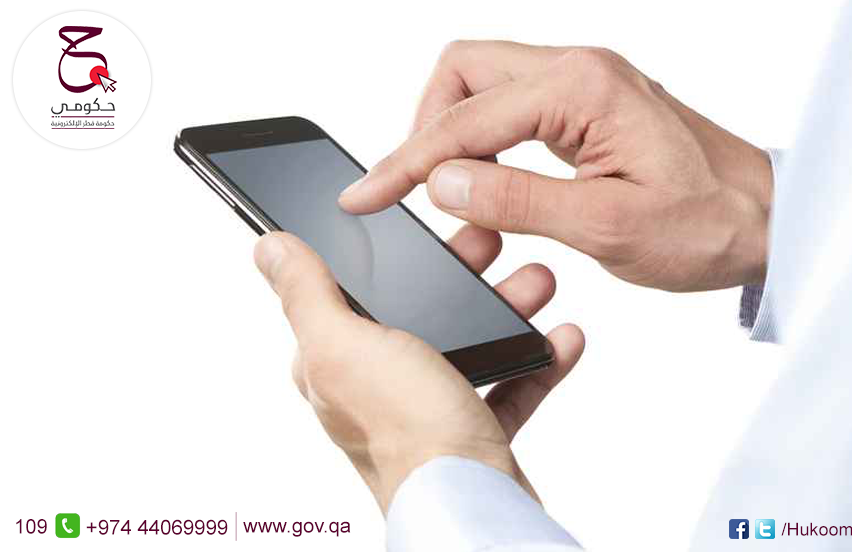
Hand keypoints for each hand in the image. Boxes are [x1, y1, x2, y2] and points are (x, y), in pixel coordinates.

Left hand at [253, 225, 583, 512]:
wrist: (474, 503)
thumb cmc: (407, 432)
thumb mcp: (345, 346)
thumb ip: (308, 293)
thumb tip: (269, 248)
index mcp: (336, 363)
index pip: (353, 291)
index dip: (388, 254)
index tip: (425, 221)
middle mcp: (378, 386)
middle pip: (420, 310)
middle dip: (461, 274)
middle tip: (493, 242)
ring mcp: (428, 409)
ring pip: (469, 342)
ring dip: (506, 308)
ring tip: (537, 283)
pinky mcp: (473, 431)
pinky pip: (509, 385)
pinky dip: (537, 359)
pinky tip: (559, 338)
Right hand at [339, 41, 772, 291]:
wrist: (766, 221)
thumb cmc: (709, 224)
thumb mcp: (608, 226)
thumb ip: (518, 200)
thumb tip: (441, 181)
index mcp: (583, 87)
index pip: (465, 118)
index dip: (405, 161)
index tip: (365, 196)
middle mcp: (580, 69)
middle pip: (463, 72)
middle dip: (424, 128)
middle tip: (409, 193)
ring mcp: (585, 84)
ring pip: (484, 86)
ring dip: (453, 134)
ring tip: (444, 195)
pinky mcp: (589, 107)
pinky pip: (514, 108)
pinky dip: (485, 142)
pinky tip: (484, 185)